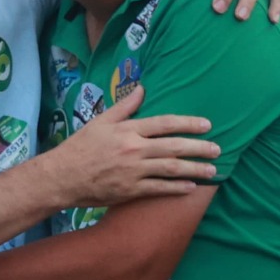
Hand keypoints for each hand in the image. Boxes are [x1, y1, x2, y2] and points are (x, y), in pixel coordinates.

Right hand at [49, 85, 217, 204]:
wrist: (62, 177)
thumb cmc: (80, 147)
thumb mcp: (100, 121)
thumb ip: (124, 107)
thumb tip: (142, 88)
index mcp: (127, 130)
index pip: (164, 123)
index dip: (188, 123)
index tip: (206, 125)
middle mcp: (134, 149)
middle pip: (174, 147)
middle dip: (199, 148)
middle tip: (217, 150)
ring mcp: (133, 172)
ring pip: (171, 169)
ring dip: (194, 169)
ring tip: (212, 171)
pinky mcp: (130, 191)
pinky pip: (159, 189)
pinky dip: (176, 188)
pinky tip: (191, 187)